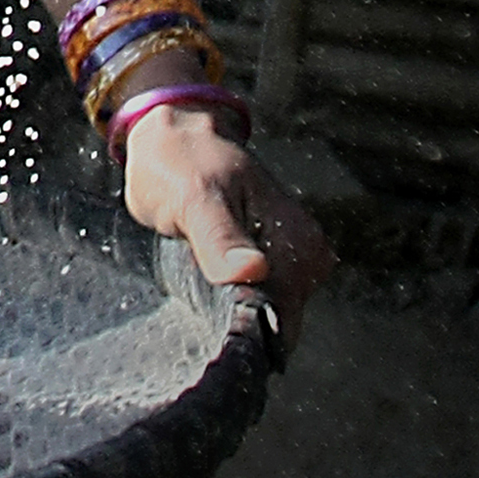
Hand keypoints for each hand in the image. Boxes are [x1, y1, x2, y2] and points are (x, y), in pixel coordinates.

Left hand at [118, 100, 334, 340]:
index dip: (251, 336)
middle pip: (279, 320)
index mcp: (297, 240)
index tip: (215, 342)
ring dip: (236, 316)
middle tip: (196, 312)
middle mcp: (304, 254)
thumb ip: (220, 238)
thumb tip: (252, 272)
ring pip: (268, 312)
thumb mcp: (194, 198)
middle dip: (241, 328)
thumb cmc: (183, 163)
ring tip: (199, 297)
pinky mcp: (271, 264)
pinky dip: (234, 304)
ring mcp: (290, 260)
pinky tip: (208, 293)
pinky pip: (258, 299)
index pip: (286, 315)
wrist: (174, 136)